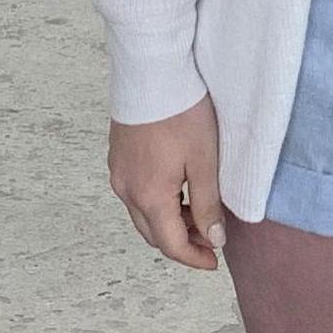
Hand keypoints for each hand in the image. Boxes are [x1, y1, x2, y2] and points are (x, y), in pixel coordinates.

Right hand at [110, 96, 227, 268]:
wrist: (152, 71)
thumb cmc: (182, 112)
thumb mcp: (204, 161)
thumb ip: (208, 205)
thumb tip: (214, 239)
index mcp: (148, 196)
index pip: (170, 244)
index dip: (194, 258)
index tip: (215, 261)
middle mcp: (126, 190)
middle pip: (153, 233)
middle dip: (183, 242)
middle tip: (212, 238)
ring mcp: (119, 174)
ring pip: (143, 215)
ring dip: (170, 222)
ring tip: (200, 213)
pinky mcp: (118, 158)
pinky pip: (136, 194)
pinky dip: (158, 203)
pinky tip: (179, 190)